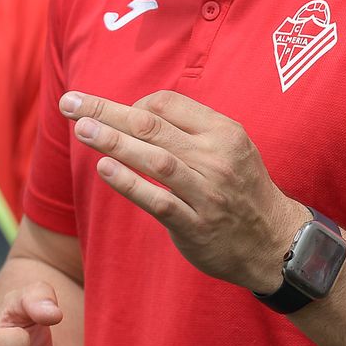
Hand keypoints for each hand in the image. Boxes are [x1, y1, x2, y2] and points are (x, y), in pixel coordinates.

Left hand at [61, 89, 309, 291]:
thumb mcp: (230, 146)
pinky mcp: (196, 226)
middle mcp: (216, 158)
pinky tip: (105, 169)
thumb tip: (136, 112)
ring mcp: (207, 193)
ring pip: (155, 160)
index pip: (168, 104)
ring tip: (81, 130)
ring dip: (113, 142)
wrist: (274, 242)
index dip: (133, 105)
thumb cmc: (241, 189)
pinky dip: (130, 183)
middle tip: (70, 103)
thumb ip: (191, 129)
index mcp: (223, 131)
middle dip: (107, 112)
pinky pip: (159, 201)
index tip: (111, 114)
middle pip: (153, 126)